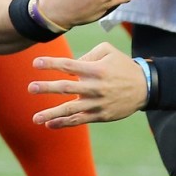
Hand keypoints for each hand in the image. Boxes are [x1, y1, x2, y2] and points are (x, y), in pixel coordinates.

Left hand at [29, 42, 146, 127]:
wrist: (145, 88)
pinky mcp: (100, 115)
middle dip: (47, 88)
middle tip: (31, 88)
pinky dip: (64, 123)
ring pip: (70, 109)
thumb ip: (88, 54)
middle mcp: (95, 87)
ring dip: (51, 113)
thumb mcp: (109, 51)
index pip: (69, 65)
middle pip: (66, 87)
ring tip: (35, 118)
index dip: (51, 64)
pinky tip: (50, 125)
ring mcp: (97, 103)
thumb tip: (69, 66)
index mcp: (96, 69)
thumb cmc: (123, 66)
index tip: (35, 63)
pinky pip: (79, 120)